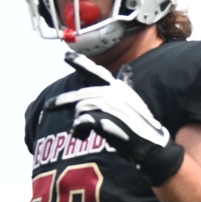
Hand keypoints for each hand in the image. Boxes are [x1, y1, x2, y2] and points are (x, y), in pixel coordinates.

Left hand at [54, 52, 182, 183]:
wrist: (152, 145)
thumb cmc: (140, 127)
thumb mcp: (130, 104)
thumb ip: (117, 93)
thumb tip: (117, 78)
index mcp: (118, 87)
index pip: (96, 71)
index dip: (80, 63)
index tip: (65, 56)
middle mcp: (113, 93)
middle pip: (81, 94)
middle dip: (62, 100)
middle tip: (48, 106)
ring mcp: (110, 106)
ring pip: (80, 108)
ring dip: (77, 123)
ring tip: (81, 134)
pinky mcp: (107, 120)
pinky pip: (82, 121)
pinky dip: (78, 129)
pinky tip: (81, 134)